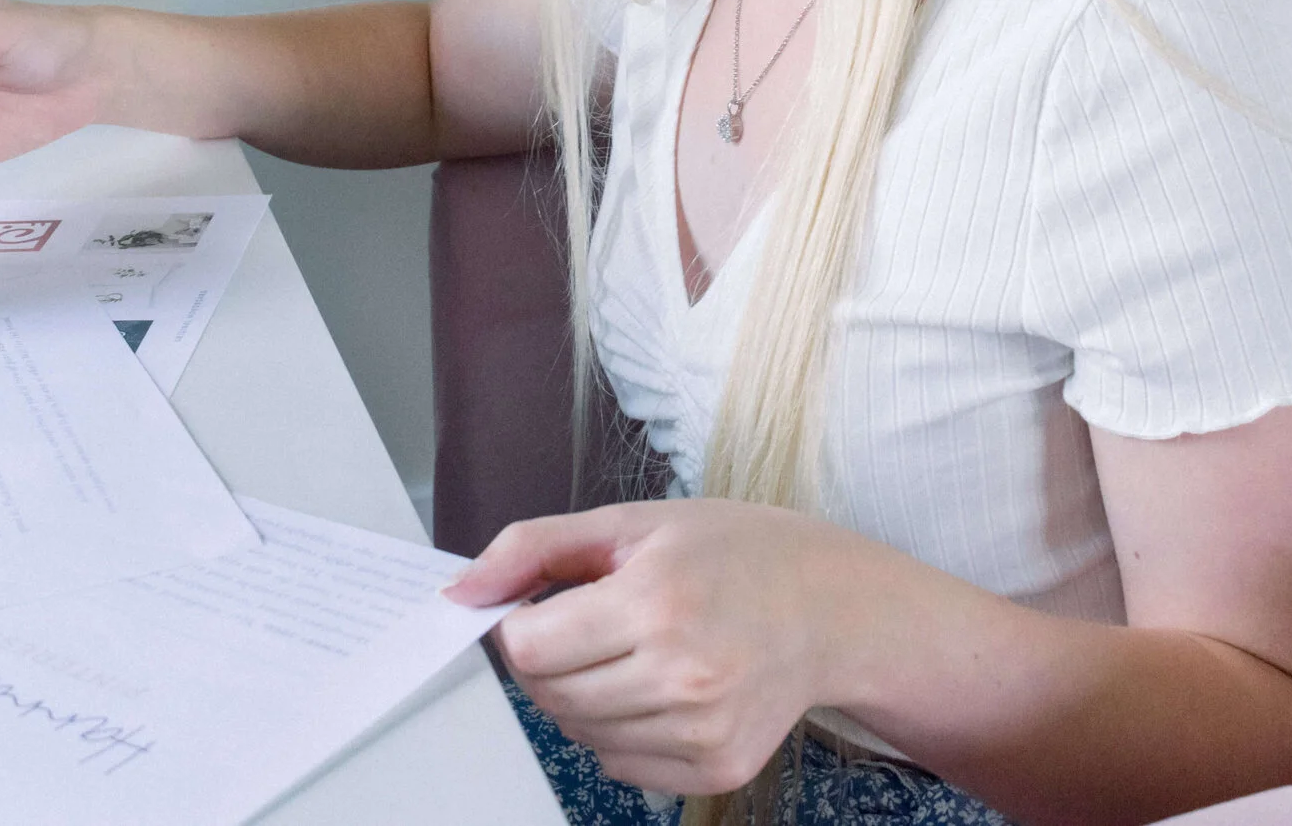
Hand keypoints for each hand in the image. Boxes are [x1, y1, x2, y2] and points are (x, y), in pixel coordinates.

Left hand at [443, 499, 877, 795]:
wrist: (831, 607)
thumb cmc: (733, 552)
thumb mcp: (630, 524)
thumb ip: (533, 548)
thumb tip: (460, 593)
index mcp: (656, 601)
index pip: (528, 648)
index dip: (517, 626)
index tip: (540, 606)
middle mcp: (682, 673)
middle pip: (549, 695)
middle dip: (548, 660)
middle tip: (589, 624)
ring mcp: (703, 730)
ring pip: (578, 734)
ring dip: (581, 696)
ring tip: (629, 651)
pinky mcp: (718, 768)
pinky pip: (620, 765)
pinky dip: (618, 731)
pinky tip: (658, 687)